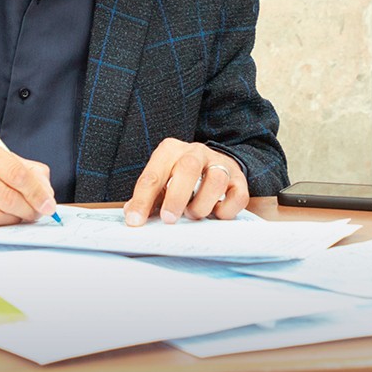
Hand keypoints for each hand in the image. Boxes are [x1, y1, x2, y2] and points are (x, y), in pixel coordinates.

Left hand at [123, 140, 248, 225]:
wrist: (213, 165)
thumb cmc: (179, 178)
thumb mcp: (160, 182)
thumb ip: (147, 198)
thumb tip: (133, 216)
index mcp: (170, 151)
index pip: (153, 174)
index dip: (143, 199)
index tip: (135, 221)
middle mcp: (195, 152)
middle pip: (187, 168)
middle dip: (176, 197)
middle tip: (169, 219)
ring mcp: (220, 164)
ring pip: (215, 180)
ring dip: (202, 204)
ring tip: (193, 215)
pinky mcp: (239, 179)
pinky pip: (237, 196)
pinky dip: (225, 211)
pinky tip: (215, 214)